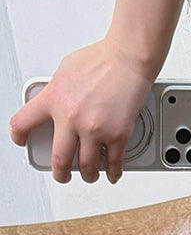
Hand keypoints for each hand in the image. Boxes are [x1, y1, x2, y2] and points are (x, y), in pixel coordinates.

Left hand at [8, 37, 154, 183]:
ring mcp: (95, 129)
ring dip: (88, 175)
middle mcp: (71, 117)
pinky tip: (112, 173)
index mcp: (53, 99)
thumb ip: (58, 92)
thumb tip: (55, 105)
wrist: (127, 59)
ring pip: (87, 168)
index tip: (23, 142)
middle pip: (59, 160)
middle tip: (63, 174)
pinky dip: (113, 172)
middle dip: (60, 173)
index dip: (19, 137)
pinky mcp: (118, 135)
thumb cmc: (100, 61)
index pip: (23, 123)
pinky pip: (114, 164)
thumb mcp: (65, 71)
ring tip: (89, 174)